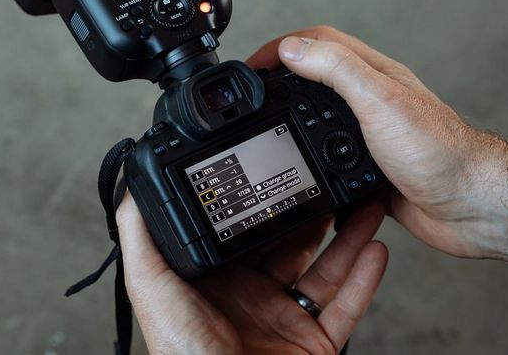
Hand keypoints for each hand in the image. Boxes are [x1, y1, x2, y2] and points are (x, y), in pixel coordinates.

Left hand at [116, 192, 387, 354]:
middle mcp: (250, 296)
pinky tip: (375, 248)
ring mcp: (284, 320)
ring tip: (364, 201)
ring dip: (347, 235)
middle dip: (312, 211)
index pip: (245, 231)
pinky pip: (346, 307)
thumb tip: (133, 189)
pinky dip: (365, 279)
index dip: (263, 202)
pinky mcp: (314, 345)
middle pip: (290, 243)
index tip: (278, 171)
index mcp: (216, 280)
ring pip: (324, 268)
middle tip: (327, 176)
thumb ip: (143, 238)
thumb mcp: (152, 287)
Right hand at [246, 26, 507, 271]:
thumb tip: (292, 49)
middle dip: (280, 77)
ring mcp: (368, 133)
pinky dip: (308, 155)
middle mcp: (369, 99)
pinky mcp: (367, 167)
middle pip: (315, 76)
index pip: (319, 43)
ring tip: (266, 121)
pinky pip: (328, 155)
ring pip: (320, 117)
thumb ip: (335, 70)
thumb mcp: (378, 100)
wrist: (469, 206)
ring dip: (292, 115)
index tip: (253, 63)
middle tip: (253, 90)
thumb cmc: (437, 151)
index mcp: (372, 74)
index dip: (283, 47)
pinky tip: (298, 163)